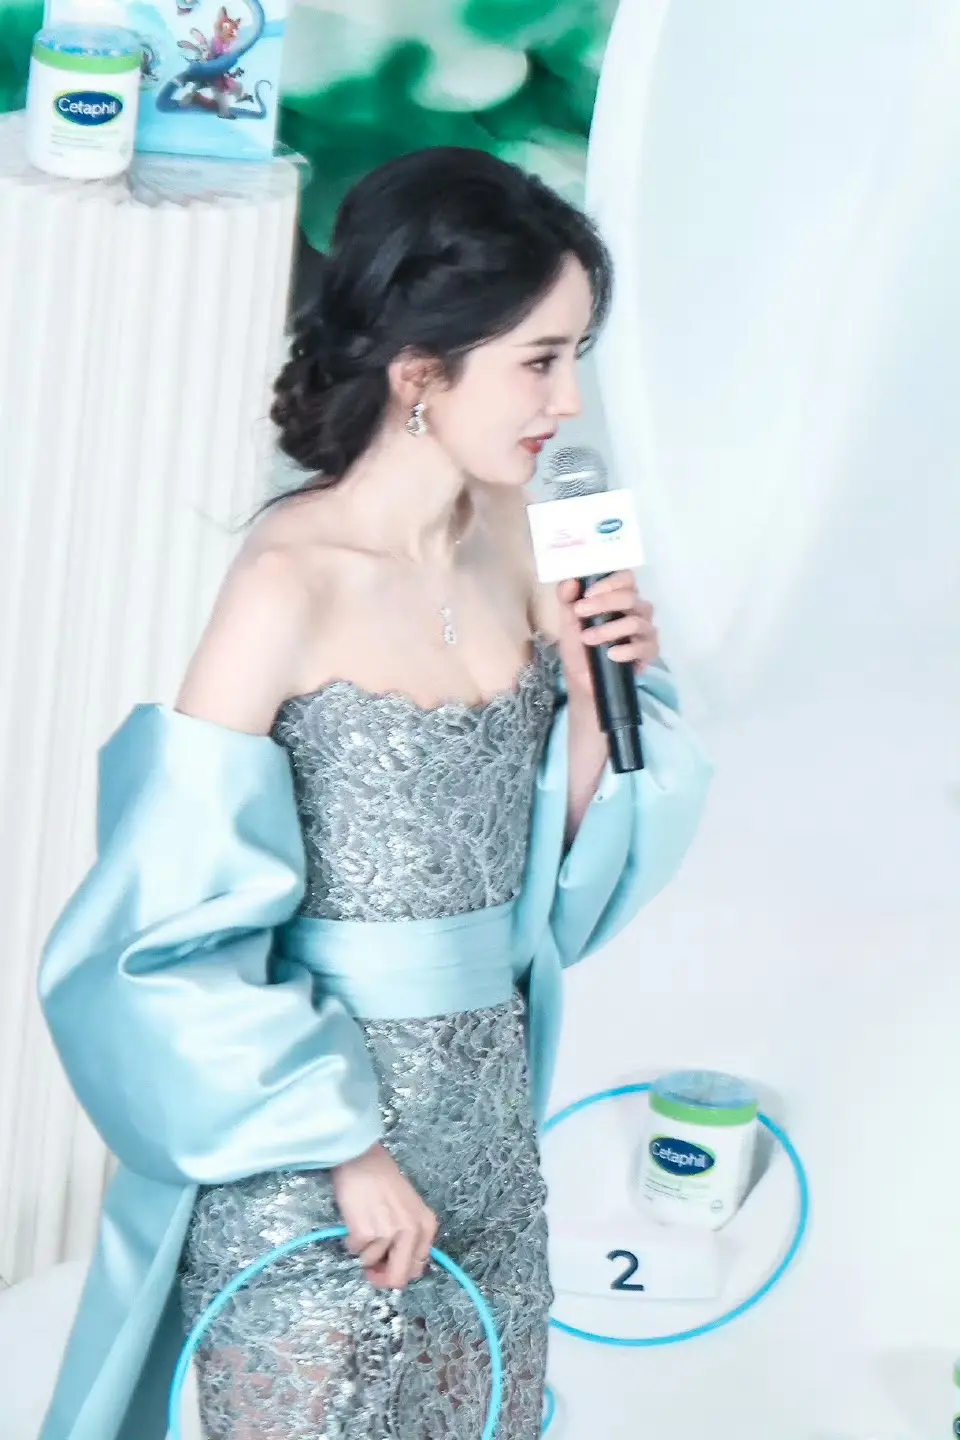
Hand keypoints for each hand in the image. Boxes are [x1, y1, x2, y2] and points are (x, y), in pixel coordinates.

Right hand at [331, 1142, 438, 1290]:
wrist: (362, 1160)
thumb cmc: (384, 1180)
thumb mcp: (408, 1209)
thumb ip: (409, 1237)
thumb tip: (395, 1268)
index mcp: (426, 1226)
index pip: (418, 1269)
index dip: (400, 1272)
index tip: (387, 1267)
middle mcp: (412, 1232)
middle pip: (398, 1278)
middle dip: (382, 1278)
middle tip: (370, 1269)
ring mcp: (389, 1234)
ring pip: (371, 1263)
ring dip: (364, 1250)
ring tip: (364, 1223)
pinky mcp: (365, 1233)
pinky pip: (354, 1251)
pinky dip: (351, 1240)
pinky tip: (354, 1219)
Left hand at [555, 571, 659, 702]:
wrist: (582, 677)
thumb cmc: (579, 643)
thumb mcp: (567, 619)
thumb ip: (567, 598)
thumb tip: (571, 581)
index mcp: (621, 596)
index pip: (627, 578)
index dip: (609, 582)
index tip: (586, 593)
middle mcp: (638, 610)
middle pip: (630, 598)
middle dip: (603, 604)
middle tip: (579, 612)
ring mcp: (646, 631)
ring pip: (635, 623)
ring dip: (608, 630)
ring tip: (587, 639)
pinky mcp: (649, 652)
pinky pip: (644, 648)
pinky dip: (625, 650)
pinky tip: (610, 654)